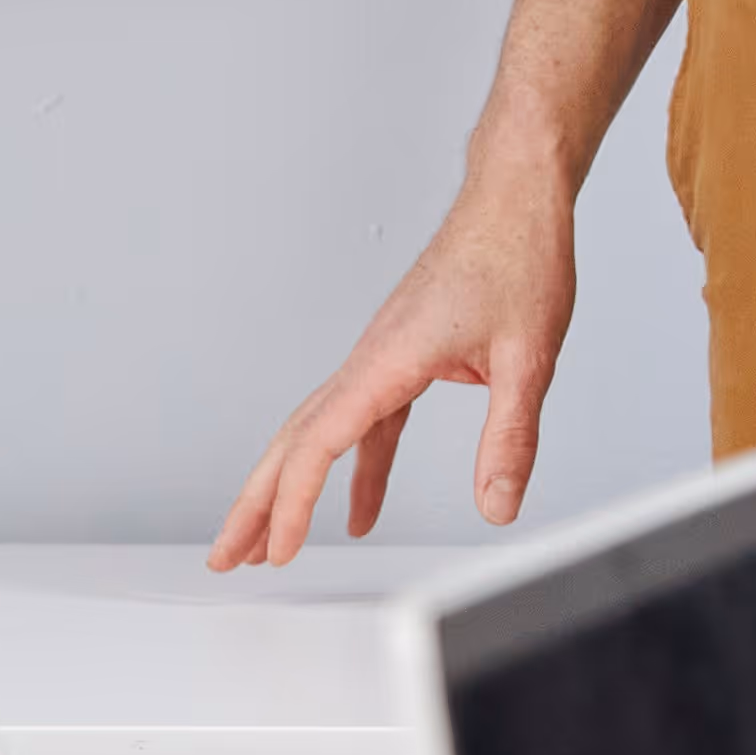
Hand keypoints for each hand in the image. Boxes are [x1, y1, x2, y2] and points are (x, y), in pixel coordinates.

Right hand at [209, 170, 577, 565]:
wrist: (515, 197)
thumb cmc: (519, 256)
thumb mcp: (529, 357)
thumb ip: (510, 437)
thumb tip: (498, 505)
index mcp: (387, 359)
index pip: (321, 442)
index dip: (294, 503)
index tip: (280, 551)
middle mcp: (369, 357)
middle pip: (293, 441)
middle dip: (254, 504)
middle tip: (226, 557)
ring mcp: (380, 356)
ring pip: (318, 431)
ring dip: (291, 488)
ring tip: (270, 543)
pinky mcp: (400, 356)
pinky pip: (364, 423)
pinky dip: (355, 467)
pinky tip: (360, 508)